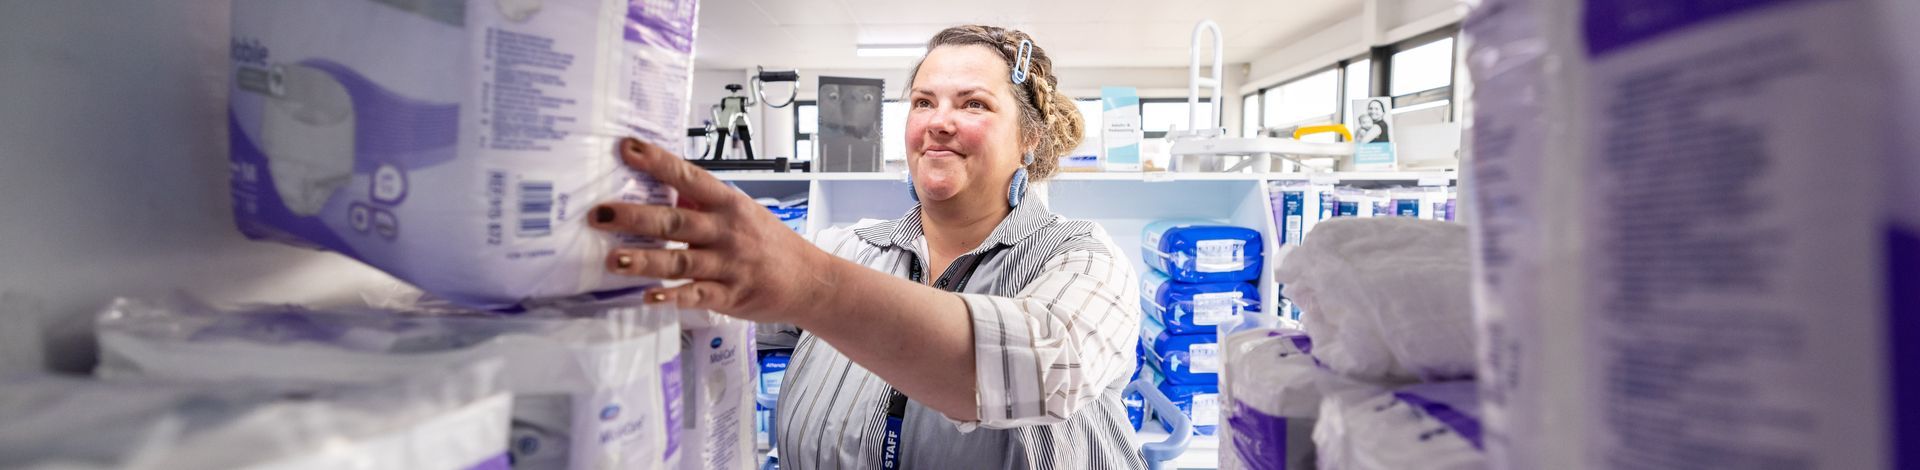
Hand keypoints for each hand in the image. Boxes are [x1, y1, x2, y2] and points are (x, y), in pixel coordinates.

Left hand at [588, 138, 837, 323]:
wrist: (810, 279)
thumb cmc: (770, 243)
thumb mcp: (742, 212)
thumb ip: (703, 202)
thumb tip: (663, 184)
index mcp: (728, 204)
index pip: (689, 177)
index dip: (657, 162)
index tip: (627, 148)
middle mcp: (726, 232)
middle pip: (675, 221)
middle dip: (635, 216)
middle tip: (599, 213)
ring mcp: (728, 265)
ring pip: (680, 261)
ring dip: (645, 260)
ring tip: (613, 259)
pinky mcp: (729, 295)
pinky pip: (697, 296)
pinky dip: (673, 297)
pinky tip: (649, 297)